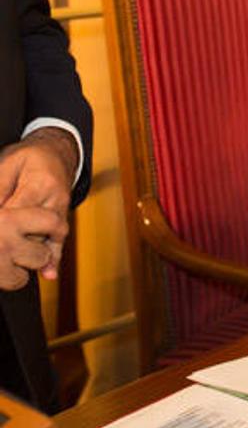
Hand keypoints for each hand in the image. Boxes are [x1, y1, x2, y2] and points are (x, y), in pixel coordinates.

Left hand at [0, 132, 75, 279]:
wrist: (59, 154)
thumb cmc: (30, 158)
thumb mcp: (8, 164)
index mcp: (41, 183)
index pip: (17, 211)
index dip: (2, 225)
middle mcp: (55, 199)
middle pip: (33, 229)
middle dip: (12, 244)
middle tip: (0, 254)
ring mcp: (61, 210)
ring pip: (45, 238)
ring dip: (28, 255)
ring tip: (12, 273)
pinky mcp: (62, 218)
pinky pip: (58, 240)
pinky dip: (53, 258)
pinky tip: (48, 274)